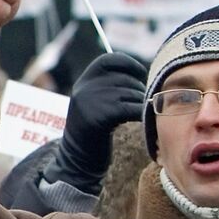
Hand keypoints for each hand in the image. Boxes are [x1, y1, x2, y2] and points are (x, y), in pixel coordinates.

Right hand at [42, 51, 147, 193]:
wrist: (77, 158)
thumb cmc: (92, 131)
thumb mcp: (92, 103)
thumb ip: (107, 86)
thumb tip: (140, 71)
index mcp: (83, 82)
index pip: (109, 60)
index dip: (128, 64)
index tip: (140, 73)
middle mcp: (84, 88)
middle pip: (124, 80)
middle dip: (138, 90)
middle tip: (140, 104)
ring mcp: (90, 102)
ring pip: (130, 94)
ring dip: (140, 104)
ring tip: (138, 114)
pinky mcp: (100, 117)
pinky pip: (130, 108)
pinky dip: (141, 113)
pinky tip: (141, 119)